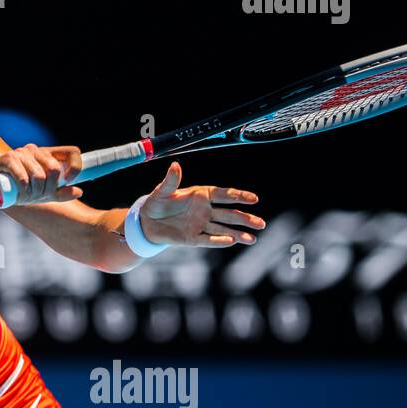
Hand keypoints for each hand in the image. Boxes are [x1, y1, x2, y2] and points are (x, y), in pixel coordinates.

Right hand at [0, 144, 84, 206]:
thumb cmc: (18, 188)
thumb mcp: (42, 193)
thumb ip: (60, 193)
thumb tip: (79, 191)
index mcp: (47, 155)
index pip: (72, 152)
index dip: (75, 167)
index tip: (69, 181)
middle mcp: (35, 150)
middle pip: (55, 169)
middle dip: (48, 189)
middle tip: (37, 196)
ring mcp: (21, 153)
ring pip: (39, 176)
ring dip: (33, 193)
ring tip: (25, 197)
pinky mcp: (7, 158)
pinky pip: (23, 176)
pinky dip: (23, 189)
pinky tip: (19, 193)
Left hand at [138, 161, 265, 246]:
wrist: (146, 222)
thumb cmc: (156, 202)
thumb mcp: (162, 191)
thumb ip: (171, 181)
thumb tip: (175, 165)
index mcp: (201, 195)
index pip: (224, 195)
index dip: (239, 196)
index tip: (253, 199)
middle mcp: (205, 211)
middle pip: (229, 214)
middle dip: (245, 218)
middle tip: (260, 223)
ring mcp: (200, 225)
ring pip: (223, 230)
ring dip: (238, 234)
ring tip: (252, 238)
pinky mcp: (193, 239)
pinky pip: (208, 240)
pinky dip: (219, 241)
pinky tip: (231, 242)